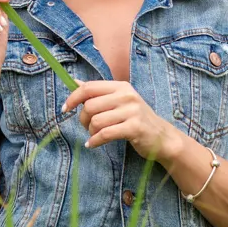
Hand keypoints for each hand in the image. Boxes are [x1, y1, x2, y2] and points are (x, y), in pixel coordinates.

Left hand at [62, 81, 178, 159]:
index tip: (65, 109)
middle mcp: (127, 96)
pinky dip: (95, 141)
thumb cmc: (136, 118)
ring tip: (95, 135)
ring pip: (96, 121)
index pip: (89, 88)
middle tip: (87, 127)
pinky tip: (93, 144)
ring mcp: (132, 111)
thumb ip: (98, 92)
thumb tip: (75, 82)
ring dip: (90, 132)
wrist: (162, 136)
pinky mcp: (134, 128)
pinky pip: (105, 134)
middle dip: (83, 120)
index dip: (73, 98)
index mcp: (121, 86)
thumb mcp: (119, 101)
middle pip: (90, 106)